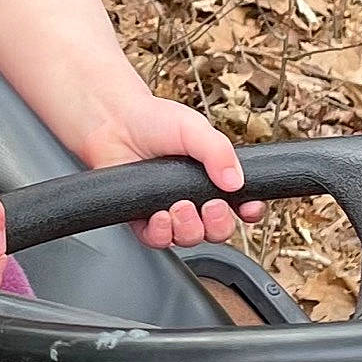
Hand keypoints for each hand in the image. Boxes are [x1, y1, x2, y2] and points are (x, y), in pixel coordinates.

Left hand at [76, 97, 263, 249]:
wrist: (113, 121)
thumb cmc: (154, 121)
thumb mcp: (194, 129)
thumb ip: (218, 151)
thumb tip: (236, 181)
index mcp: (213, 177)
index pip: (241, 205)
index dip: (248, 211)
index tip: (248, 208)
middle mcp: (194, 198)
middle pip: (218, 230)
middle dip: (218, 224)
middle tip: (210, 206)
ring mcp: (169, 211)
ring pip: (190, 238)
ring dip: (189, 228)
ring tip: (180, 206)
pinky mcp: (143, 220)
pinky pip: (158, 240)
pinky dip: (162, 234)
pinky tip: (160, 216)